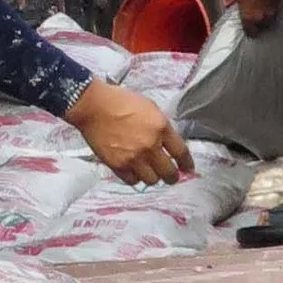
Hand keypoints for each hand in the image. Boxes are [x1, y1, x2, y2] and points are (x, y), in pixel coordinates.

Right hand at [65, 78, 195, 185]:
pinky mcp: (118, 165)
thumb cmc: (119, 101)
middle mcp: (150, 145)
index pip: (181, 152)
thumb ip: (160, 126)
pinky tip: (134, 172)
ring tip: (150, 172)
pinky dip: (135, 178)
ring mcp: (134, 157)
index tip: (187, 168)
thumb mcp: (149, 107)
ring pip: (152, 180)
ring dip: (153, 177)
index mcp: (161, 128)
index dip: (186, 164)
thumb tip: (167, 142)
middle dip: (172, 176)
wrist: (94, 106)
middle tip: (171, 176)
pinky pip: (133, 180)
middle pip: (169, 172)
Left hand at [234, 0, 282, 35]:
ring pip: (272, 19)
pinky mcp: (282, 3)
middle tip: (257, 18)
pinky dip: (274, 6)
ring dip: (269, 16)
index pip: (250, 33)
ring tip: (265, 10)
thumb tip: (240, 3)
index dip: (249, 31)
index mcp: (249, 19)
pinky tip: (271, 0)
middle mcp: (263, 19)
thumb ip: (238, 2)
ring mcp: (274, 12)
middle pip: (263, 28)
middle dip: (260, 24)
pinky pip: (278, 8)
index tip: (249, 28)